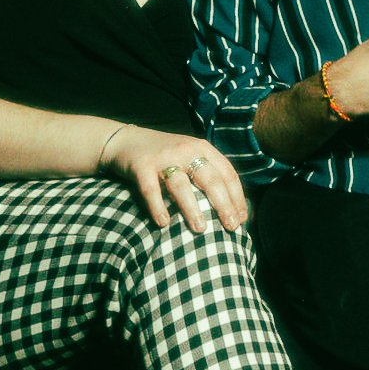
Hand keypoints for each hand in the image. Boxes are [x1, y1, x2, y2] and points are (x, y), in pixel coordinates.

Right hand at [101, 126, 246, 233]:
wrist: (126, 140)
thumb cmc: (165, 156)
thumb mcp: (190, 157)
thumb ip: (208, 175)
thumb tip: (232, 208)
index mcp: (203, 148)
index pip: (227, 173)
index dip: (237, 197)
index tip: (243, 219)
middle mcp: (186, 151)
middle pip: (210, 179)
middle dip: (223, 204)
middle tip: (231, 226)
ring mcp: (163, 158)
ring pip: (181, 185)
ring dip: (192, 208)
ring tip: (201, 228)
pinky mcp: (141, 166)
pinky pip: (150, 189)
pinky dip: (158, 207)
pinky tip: (164, 223)